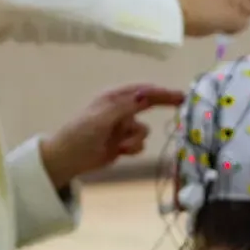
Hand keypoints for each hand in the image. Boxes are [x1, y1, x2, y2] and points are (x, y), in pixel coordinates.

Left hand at [39, 84, 183, 191]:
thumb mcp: (102, 118)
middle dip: (162, 105)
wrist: (67, 159)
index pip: (143, 91)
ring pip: (144, 132)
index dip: (162, 91)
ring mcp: (122, 127)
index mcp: (113, 99)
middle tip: (181, 104)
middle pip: (149, 104)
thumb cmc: (80, 134)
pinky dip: (132, 149)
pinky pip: (139, 145)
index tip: (181, 95)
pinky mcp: (122, 144)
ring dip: (135, 139)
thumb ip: (125, 107)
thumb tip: (146, 95)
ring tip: (121, 146)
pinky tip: (120, 152)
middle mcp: (120, 110)